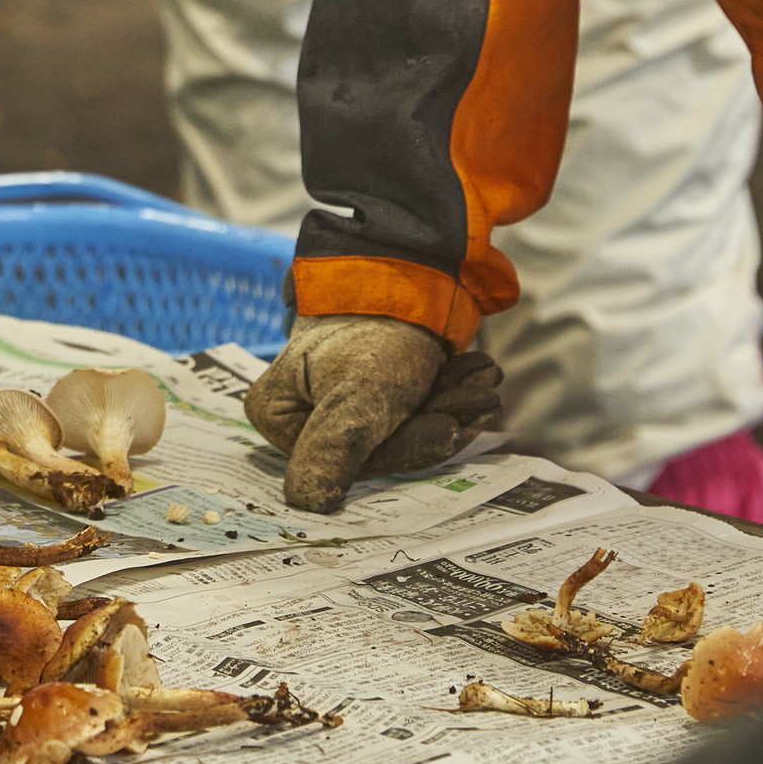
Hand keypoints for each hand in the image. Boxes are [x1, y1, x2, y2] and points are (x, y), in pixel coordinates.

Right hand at [245, 314, 501, 512]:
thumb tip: (306, 507)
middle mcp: (300, 412)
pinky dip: (447, 392)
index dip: (404, 447)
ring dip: (451, 404)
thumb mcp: (357, 392)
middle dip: (436, 420)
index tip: (451, 428)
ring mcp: (335, 398)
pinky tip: (475, 375)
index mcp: (278, 414)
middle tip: (484, 396)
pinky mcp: (368, 386)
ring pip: (402, 427)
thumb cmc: (375, 325)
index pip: (346, 460)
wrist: (408, 256)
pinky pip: (411, 409)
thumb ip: (335, 448)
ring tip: (485, 377)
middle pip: (377, 444)